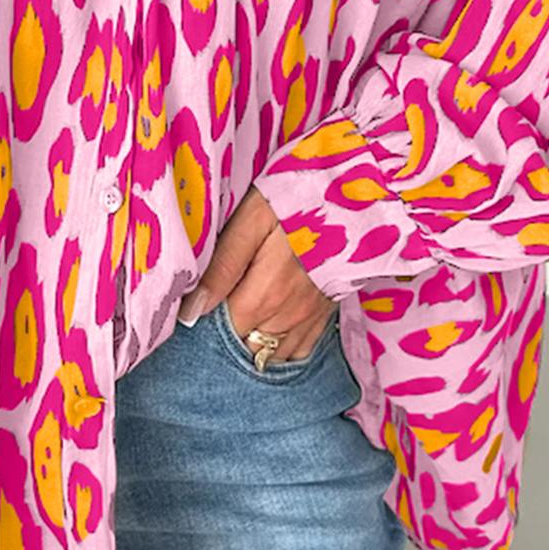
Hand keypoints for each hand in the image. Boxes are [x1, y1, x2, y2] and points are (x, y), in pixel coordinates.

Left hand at [176, 187, 335, 363]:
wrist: (357, 194)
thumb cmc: (296, 201)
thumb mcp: (251, 222)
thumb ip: (221, 268)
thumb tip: (191, 312)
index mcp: (265, 296)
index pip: (222, 333)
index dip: (204, 324)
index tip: (195, 307)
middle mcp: (289, 316)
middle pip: (246, 348)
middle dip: (226, 337)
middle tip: (215, 310)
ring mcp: (310, 318)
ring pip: (272, 355)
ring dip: (252, 345)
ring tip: (239, 319)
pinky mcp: (327, 312)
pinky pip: (300, 351)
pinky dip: (281, 349)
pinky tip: (268, 331)